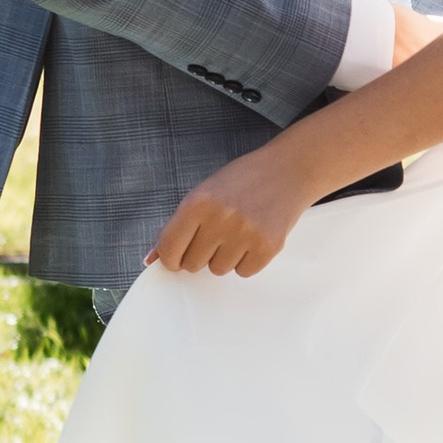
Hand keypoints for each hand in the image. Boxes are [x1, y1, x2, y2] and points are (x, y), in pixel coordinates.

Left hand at [148, 139, 322, 277]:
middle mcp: (220, 219)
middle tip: (216, 234)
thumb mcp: (204, 193)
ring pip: (219, 269)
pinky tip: (253, 237)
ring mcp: (246, 234)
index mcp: (197, 202)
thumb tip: (153, 259)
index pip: (169, 249)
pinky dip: (246, 260)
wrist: (289, 170)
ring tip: (238, 231)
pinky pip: (244, 272)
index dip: (171, 257)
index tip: (178, 255)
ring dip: (225, 256)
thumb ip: (178, 225)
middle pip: (193, 264)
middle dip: (201, 253)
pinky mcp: (268, 246)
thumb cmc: (243, 180)